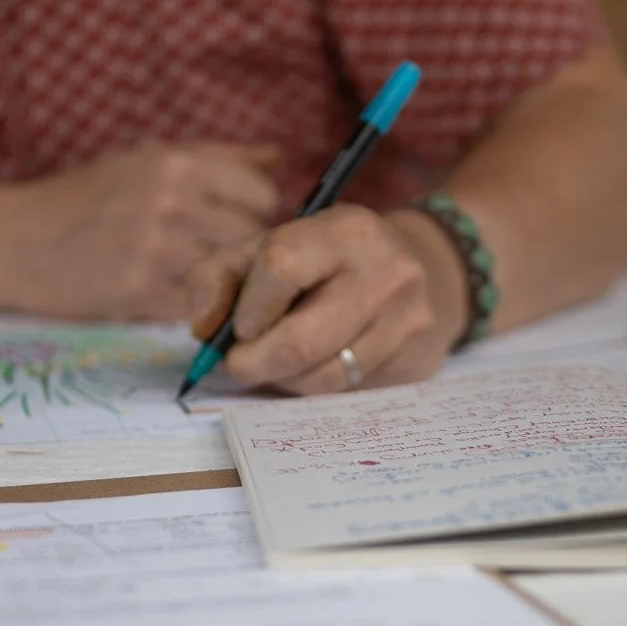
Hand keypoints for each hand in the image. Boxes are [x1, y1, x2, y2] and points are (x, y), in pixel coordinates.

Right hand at [8, 141, 280, 319]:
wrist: (16, 241)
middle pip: (255, 237)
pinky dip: (203, 310)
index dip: (260, 217)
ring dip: (231, 286)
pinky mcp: (141, 291)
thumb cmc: (85, 199)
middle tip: (232, 266)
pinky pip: (201, 306)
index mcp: (176, 163)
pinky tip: (187, 305)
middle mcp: (171, 200)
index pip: (263, 194)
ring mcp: (157, 248)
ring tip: (213, 287)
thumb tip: (279, 156)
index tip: (243, 229)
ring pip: (232, 274)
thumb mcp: (146, 160)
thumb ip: (216, 159)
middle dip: (251, 255)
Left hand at [192, 206, 470, 394]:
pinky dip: (314, 390)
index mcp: (346, 230)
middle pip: (301, 341)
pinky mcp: (415, 362)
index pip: (281, 267)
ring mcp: (407, 322)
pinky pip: (347, 394)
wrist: (426, 271)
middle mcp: (387, 272)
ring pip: (322, 378)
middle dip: (254, 362)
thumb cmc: (329, 261)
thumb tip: (200, 326)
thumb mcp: (274, 245)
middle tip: (239, 364)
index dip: (248, 308)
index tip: (238, 326)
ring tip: (275, 364)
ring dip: (283, 381)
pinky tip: (312, 369)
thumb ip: (220, 275)